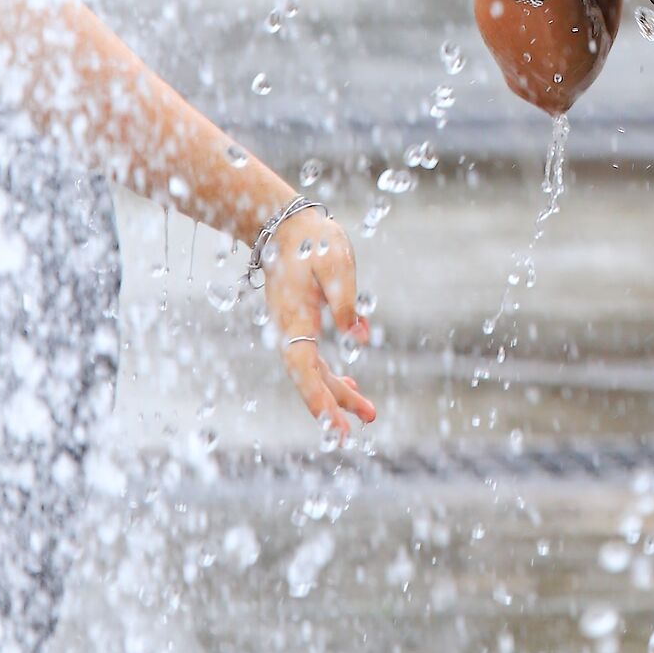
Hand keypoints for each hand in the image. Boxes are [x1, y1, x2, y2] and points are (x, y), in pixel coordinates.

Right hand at [259, 205, 374, 439]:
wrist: (283, 224)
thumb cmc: (311, 241)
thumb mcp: (336, 265)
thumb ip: (346, 304)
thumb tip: (360, 339)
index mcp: (294, 320)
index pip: (305, 371)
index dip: (320, 401)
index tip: (335, 428)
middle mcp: (288, 330)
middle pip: (312, 377)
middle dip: (338, 402)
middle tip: (370, 419)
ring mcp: (292, 328)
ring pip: (314, 371)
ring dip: (339, 391)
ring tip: (367, 412)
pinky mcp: (299, 324)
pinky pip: (313, 358)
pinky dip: (331, 374)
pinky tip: (350, 382)